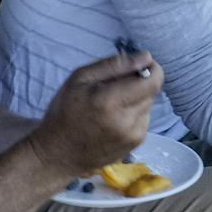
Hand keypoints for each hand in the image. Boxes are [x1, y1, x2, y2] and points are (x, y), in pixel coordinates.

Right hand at [28, 50, 158, 177]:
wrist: (58, 154)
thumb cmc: (64, 111)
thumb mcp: (81, 78)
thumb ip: (115, 65)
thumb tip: (147, 56)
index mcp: (111, 101)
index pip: (154, 81)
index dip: (152, 69)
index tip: (139, 66)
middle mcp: (127, 121)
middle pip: (152, 91)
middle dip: (140, 84)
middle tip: (117, 87)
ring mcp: (133, 136)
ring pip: (148, 105)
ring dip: (136, 100)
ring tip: (112, 106)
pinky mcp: (135, 145)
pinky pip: (143, 120)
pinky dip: (133, 115)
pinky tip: (113, 120)